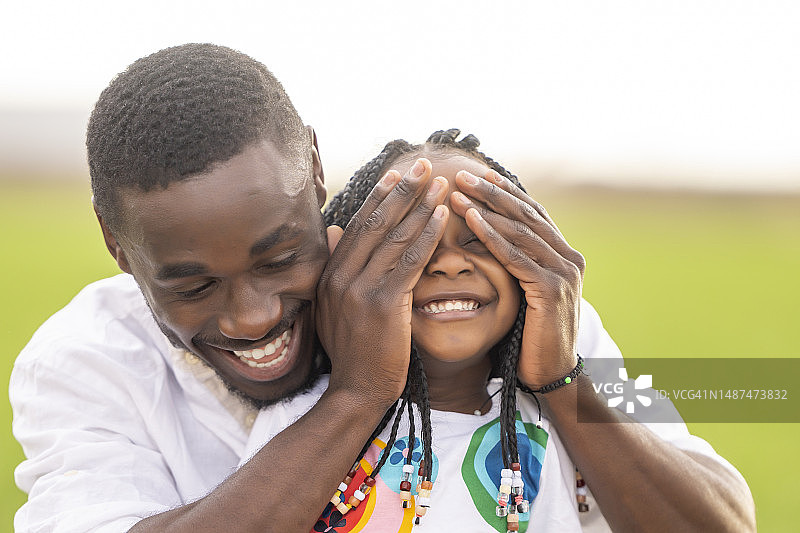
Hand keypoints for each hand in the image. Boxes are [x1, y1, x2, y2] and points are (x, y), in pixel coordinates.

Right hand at [316, 159, 448, 404]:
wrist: (356, 391)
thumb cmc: (353, 351)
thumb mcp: (334, 306)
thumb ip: (335, 268)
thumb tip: (332, 231)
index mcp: (330, 274)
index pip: (358, 226)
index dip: (380, 197)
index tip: (397, 175)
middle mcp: (341, 276)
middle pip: (376, 223)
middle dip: (402, 191)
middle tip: (422, 165)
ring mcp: (361, 289)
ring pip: (395, 237)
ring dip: (420, 206)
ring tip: (440, 184)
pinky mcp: (384, 304)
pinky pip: (411, 261)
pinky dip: (428, 235)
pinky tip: (442, 217)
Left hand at [450, 169, 584, 387]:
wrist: (553, 374)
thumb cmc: (532, 337)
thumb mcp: (527, 293)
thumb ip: (519, 266)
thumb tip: (492, 240)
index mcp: (564, 256)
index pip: (533, 214)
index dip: (506, 192)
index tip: (480, 174)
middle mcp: (570, 258)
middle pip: (527, 215)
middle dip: (493, 192)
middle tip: (464, 174)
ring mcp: (564, 272)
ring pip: (520, 230)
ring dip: (487, 208)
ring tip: (459, 191)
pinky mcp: (551, 289)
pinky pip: (515, 256)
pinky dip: (491, 236)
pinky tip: (470, 221)